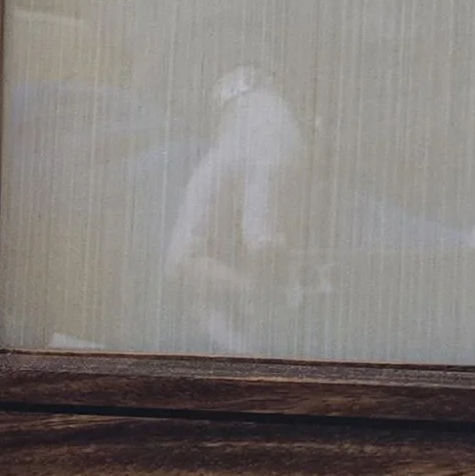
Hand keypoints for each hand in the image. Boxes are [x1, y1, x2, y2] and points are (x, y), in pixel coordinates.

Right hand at [165, 71, 304, 348]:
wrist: (266, 126)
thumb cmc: (265, 141)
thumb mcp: (270, 167)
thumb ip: (264, 208)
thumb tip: (267, 253)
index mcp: (197, 213)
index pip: (185, 264)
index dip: (212, 285)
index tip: (252, 289)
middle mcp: (202, 234)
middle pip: (191, 290)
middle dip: (216, 323)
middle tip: (247, 349)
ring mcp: (219, 244)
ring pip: (214, 295)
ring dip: (238, 321)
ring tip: (269, 344)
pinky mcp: (242, 251)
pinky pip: (244, 288)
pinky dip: (261, 305)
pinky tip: (289, 314)